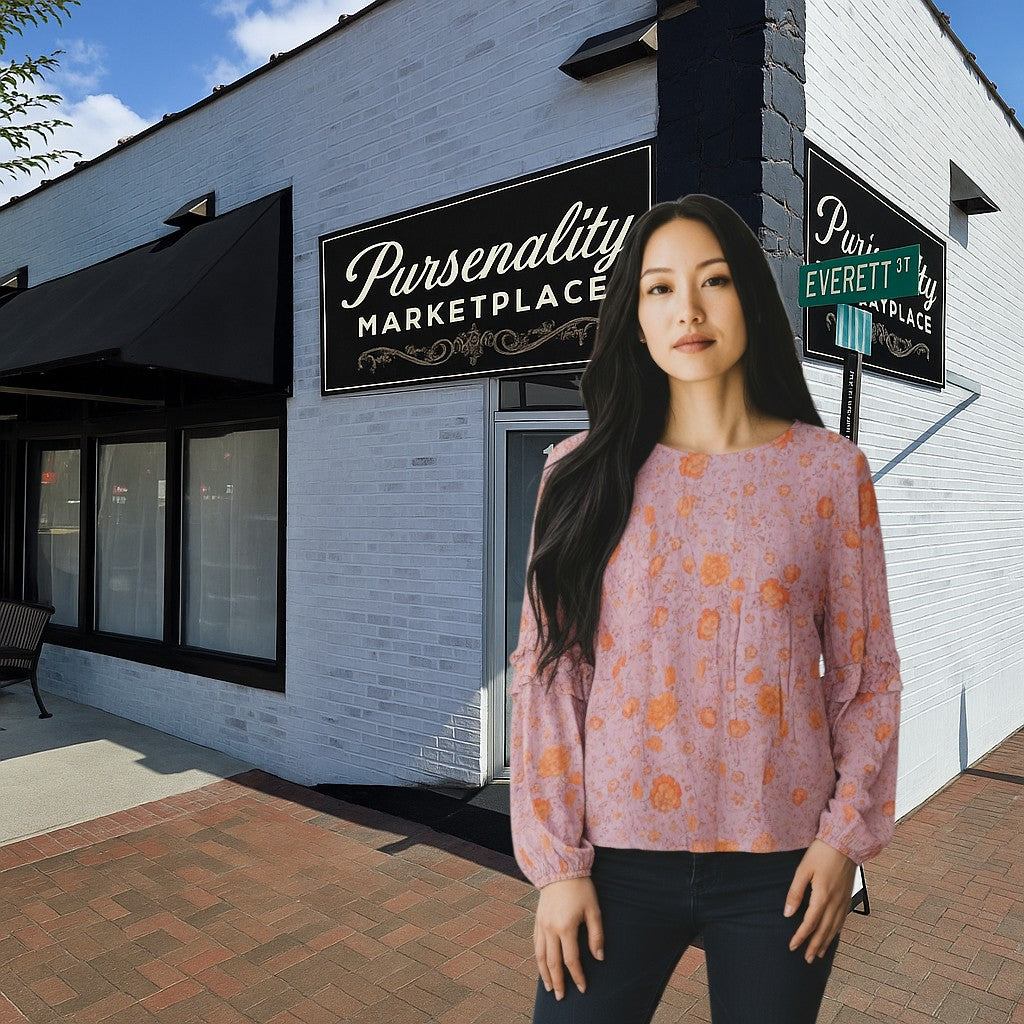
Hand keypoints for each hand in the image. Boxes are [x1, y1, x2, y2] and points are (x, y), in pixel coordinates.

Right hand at [534, 877, 604, 999]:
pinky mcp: (537, 920)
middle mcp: (550, 928)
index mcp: (566, 927)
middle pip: (552, 962)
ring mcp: (541, 924)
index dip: (577, 976)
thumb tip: (599, 957)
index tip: (583, 988)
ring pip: (540, 956)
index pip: (571, 960)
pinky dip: (538, 958)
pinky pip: (535, 944)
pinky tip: (542, 965)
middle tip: (561, 997)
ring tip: (549, 987)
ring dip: (544, 974)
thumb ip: (596, 935)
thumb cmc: (580, 887)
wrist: (559, 867)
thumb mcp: (593, 909)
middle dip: (558, 982)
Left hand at [783, 839, 856, 962]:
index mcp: (822, 895)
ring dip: (825, 942)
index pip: (810, 923)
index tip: (792, 946)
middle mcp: (835, 902)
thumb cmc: (821, 853)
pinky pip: (842, 920)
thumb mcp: (803, 869)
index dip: (800, 936)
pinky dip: (835, 932)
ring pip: (834, 928)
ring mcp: (844, 900)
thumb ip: (795, 892)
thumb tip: (788, 913)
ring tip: (818, 954)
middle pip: (824, 930)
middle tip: (806, 959)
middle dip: (814, 946)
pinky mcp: (848, 896)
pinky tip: (831, 935)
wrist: (845, 842)